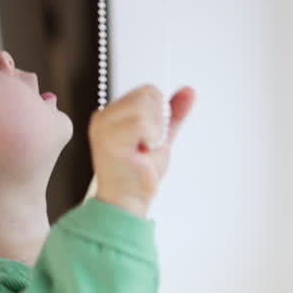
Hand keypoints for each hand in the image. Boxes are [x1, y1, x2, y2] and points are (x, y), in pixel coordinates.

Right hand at [88, 85, 194, 217]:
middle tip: (149, 144)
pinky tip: (143, 150)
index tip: (153, 135)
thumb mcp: (161, 136)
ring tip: (144, 148)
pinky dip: (151, 137)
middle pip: (147, 95)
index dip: (160, 112)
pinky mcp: (110, 140)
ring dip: (156, 131)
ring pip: (145, 107)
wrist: (129, 201)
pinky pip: (142, 122)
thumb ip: (173, 113)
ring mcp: (104, 127)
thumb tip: (188, 92)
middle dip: (159, 121)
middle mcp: (104, 117)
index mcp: (112, 113)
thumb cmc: (138, 174)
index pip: (146, 91)